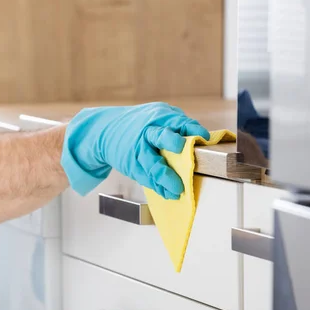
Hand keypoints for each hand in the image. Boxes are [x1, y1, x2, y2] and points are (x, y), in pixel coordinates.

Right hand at [61, 103, 209, 198]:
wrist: (106, 131)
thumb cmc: (139, 124)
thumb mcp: (157, 116)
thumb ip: (177, 126)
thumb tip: (201, 140)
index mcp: (156, 118)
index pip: (176, 122)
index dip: (190, 129)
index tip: (203, 137)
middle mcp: (146, 133)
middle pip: (159, 137)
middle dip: (171, 142)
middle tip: (184, 152)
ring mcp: (138, 151)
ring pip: (153, 165)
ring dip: (166, 178)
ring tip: (178, 189)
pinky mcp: (132, 167)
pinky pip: (147, 179)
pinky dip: (159, 187)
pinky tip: (168, 194)